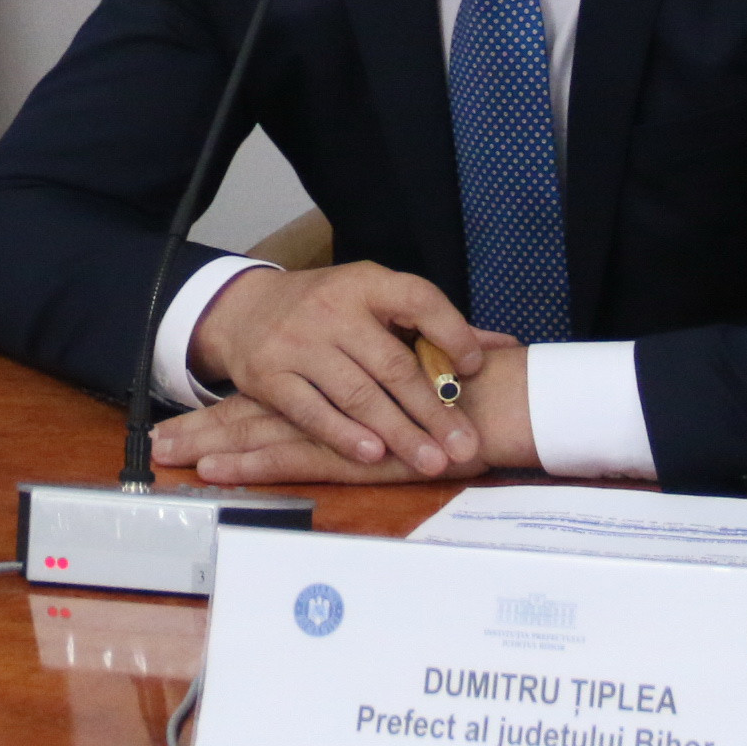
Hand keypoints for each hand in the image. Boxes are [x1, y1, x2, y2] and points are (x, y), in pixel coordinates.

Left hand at [154, 392, 447, 484]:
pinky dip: (250, 465)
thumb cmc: (464, 398)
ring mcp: (333, 428)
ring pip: (259, 435)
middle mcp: (326, 401)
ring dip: (211, 445)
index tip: (181, 423)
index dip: (224, 412)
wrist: (498, 404)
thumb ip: (393, 392)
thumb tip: (364, 411)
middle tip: (157, 443)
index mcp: (336, 387)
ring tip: (167, 454)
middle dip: (203, 430)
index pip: (269, 402)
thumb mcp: (419, 394)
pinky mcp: (344, 454)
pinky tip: (216, 471)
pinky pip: (289, 459)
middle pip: (252, 415)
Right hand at [180, 262, 511, 476]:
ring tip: (431, 462)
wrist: (242, 310)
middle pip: (391, 363)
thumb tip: (504, 347)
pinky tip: (374, 454)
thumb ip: (434, 327)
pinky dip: (344, 435)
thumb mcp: (374, 302)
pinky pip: (311, 411)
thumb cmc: (325, 309)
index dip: (451, 332)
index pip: (417, 299)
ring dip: (398, 432)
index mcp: (365, 283)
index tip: (472, 369)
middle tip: (465, 446)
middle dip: (433, 410)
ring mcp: (297, 342)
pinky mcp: (269, 376)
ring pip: (356, 393)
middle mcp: (331, 308)